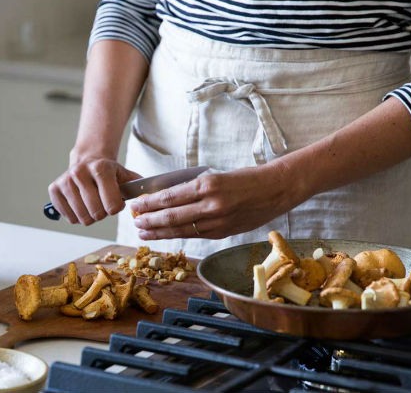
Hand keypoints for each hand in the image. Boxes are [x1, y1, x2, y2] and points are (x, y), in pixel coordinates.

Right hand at [48, 158, 141, 224]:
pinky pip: (69, 218)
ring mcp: (65, 181)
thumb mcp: (125, 176)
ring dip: (89, 216)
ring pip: (82, 218)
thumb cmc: (109, 173)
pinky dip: (76, 216)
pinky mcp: (54, 189)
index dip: (116, 208)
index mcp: (100, 168)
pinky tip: (80, 204)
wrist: (87, 160)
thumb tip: (149, 199)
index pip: (112, 206)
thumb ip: (139, 188)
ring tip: (91, 203)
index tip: (115, 201)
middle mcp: (80, 173)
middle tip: (102, 203)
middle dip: (102, 213)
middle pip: (96, 214)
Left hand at [130, 162, 302, 238]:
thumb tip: (166, 198)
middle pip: (171, 215)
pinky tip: (165, 235)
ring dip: (159, 231)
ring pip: (180, 229)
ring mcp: (217, 221)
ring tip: (143, 232)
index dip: (150, 204)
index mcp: (208, 184)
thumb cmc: (246, 179)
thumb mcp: (217, 176)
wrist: (276, 189)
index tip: (136, 205)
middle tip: (133, 221)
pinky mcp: (223, 232)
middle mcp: (211, 204)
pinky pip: (194, 234)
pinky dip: (177, 235)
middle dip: (149, 220)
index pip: (170, 197)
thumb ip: (195, 189)